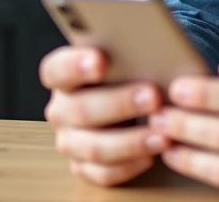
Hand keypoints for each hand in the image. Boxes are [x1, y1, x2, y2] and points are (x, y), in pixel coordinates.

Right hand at [39, 46, 170, 186]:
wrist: (128, 96)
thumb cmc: (127, 72)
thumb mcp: (125, 56)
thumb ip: (129, 51)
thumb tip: (155, 45)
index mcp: (63, 76)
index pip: (56, 69)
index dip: (75, 65)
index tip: (101, 60)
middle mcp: (61, 109)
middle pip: (81, 110)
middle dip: (120, 104)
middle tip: (153, 96)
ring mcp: (70, 141)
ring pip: (93, 147)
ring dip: (130, 142)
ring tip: (162, 135)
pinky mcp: (83, 166)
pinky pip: (103, 173)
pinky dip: (129, 166)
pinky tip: (151, 155)